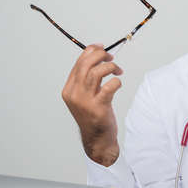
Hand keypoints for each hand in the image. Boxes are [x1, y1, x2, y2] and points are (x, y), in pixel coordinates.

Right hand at [62, 44, 122, 165]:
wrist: (97, 139)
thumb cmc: (94, 115)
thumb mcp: (85, 96)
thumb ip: (87, 79)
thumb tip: (97, 56)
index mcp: (69, 89)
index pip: (78, 63)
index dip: (91, 51)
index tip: (102, 48)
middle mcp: (75, 94)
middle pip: (86, 64)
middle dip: (100, 55)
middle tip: (111, 57)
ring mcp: (85, 101)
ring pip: (96, 72)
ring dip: (110, 67)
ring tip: (117, 71)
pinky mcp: (98, 108)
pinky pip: (109, 87)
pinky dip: (116, 81)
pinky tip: (118, 84)